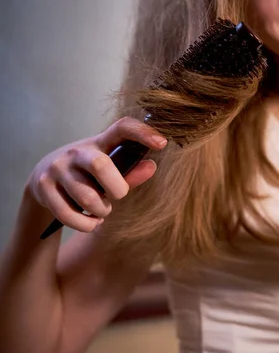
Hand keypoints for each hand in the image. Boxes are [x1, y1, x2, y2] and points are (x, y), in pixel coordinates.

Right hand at [27, 117, 166, 232]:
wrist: (42, 182)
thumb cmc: (87, 176)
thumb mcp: (109, 171)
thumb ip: (130, 173)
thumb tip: (151, 166)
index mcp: (99, 143)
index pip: (122, 128)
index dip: (142, 133)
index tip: (162, 143)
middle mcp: (76, 151)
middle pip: (101, 165)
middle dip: (117, 189)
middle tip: (117, 196)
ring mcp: (57, 168)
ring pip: (88, 198)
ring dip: (102, 211)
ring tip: (101, 210)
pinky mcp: (43, 187)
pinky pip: (70, 215)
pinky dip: (86, 224)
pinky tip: (91, 221)